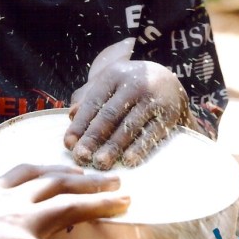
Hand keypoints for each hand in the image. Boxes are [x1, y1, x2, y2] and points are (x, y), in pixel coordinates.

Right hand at [0, 164, 128, 238]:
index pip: (31, 171)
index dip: (57, 168)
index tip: (74, 166)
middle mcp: (10, 199)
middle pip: (58, 181)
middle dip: (88, 178)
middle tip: (114, 177)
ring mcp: (19, 222)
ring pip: (70, 206)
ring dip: (101, 203)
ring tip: (126, 201)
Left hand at [64, 60, 192, 169]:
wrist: (169, 80)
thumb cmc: (130, 86)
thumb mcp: (111, 84)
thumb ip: (91, 99)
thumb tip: (71, 116)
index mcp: (114, 75)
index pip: (93, 102)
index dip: (80, 124)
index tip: (69, 144)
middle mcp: (134, 84)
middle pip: (110, 114)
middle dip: (94, 137)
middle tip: (81, 157)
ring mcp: (153, 98)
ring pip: (130, 125)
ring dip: (114, 146)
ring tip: (100, 163)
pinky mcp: (169, 114)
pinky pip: (152, 133)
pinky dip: (140, 148)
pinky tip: (129, 160)